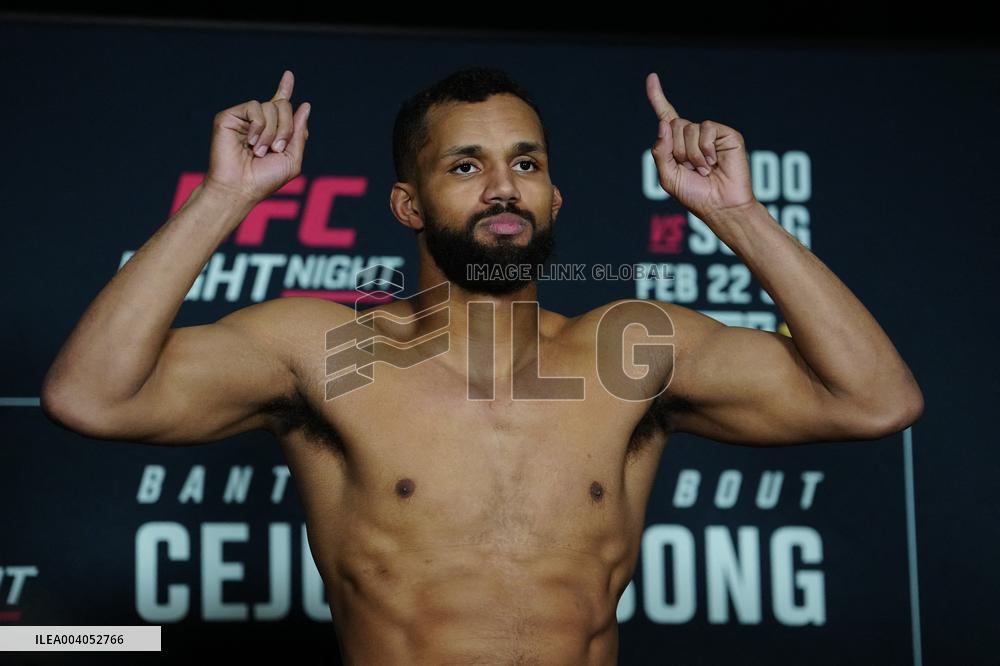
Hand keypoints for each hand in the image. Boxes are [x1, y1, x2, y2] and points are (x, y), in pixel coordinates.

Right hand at [204, 70, 310, 202]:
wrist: (240, 188)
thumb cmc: (265, 180)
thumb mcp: (292, 159)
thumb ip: (299, 133)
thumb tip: (305, 105)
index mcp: (272, 131)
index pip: (280, 105)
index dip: (285, 89)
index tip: (289, 75)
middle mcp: (258, 122)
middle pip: (283, 106)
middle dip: (287, 127)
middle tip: (277, 149)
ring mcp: (243, 119)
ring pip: (270, 106)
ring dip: (272, 132)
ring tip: (260, 151)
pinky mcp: (229, 116)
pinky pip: (254, 107)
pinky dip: (259, 126)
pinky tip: (251, 142)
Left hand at [645, 72, 755, 218]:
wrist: (720, 205)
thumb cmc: (695, 195)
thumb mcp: (668, 177)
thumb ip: (661, 151)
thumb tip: (664, 123)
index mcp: (677, 144)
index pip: (666, 116)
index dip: (657, 97)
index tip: (651, 77)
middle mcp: (693, 136)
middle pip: (674, 125)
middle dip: (678, 150)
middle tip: (691, 169)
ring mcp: (710, 134)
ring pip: (689, 128)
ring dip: (692, 154)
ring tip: (704, 169)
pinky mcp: (726, 134)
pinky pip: (706, 128)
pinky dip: (705, 148)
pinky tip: (713, 162)